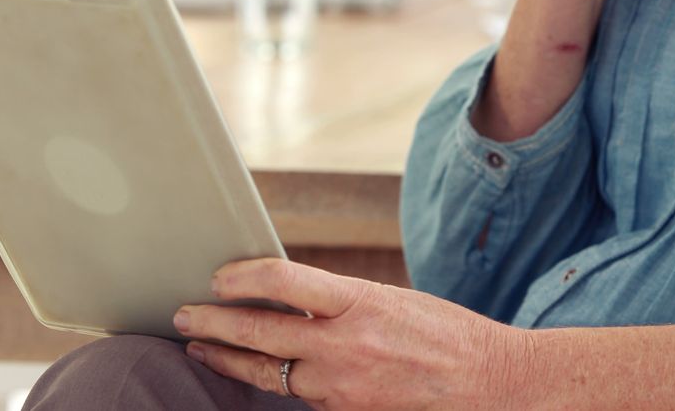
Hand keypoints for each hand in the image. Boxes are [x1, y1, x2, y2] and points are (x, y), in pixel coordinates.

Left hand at [173, 259, 531, 409]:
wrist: (491, 386)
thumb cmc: (444, 334)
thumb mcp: (390, 300)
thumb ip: (338, 301)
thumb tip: (287, 296)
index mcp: (359, 302)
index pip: (283, 279)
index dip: (241, 276)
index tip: (217, 276)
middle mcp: (345, 346)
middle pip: (258, 333)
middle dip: (211, 324)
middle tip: (182, 316)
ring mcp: (342, 388)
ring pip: (269, 372)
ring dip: (231, 358)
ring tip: (204, 346)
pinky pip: (302, 398)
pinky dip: (280, 382)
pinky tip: (262, 372)